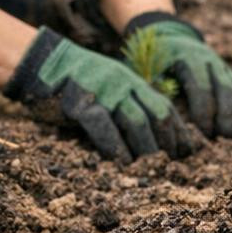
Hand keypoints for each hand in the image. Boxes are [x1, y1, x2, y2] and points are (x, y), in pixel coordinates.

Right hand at [5, 27, 200, 161]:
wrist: (44, 64)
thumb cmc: (79, 81)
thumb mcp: (112, 85)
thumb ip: (130, 104)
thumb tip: (151, 136)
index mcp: (134, 81)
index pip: (165, 107)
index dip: (178, 131)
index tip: (187, 151)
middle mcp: (125, 84)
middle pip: (158, 115)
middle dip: (168, 142)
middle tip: (172, 163)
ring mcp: (105, 92)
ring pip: (137, 122)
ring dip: (146, 149)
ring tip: (150, 168)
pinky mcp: (82, 102)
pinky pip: (105, 127)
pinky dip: (116, 147)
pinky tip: (122, 163)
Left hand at [133, 14, 231, 137]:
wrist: (167, 39)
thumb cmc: (152, 64)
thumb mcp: (148, 73)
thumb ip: (157, 93)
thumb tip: (165, 122)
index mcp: (186, 57)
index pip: (200, 86)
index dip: (204, 111)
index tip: (203, 133)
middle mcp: (208, 58)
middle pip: (224, 87)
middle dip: (226, 114)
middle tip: (224, 137)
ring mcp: (221, 64)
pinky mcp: (229, 72)